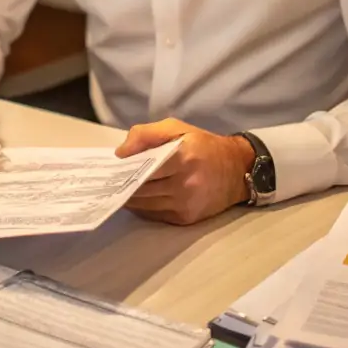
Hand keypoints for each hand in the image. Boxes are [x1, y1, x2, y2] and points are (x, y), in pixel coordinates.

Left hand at [116, 118, 253, 225]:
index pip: (144, 168)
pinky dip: (142, 207)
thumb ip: (146, 134)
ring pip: (145, 205)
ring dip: (130, 198)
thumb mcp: (176, 128)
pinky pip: (155, 215)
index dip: (125, 169)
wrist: (237, 170)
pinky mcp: (186, 218)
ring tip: (119, 188)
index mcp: (183, 158)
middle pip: (141, 190)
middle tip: (109, 180)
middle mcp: (185, 184)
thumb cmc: (203, 145)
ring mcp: (186, 204)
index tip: (111, 167)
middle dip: (123, 185)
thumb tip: (121, 153)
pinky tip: (136, 198)